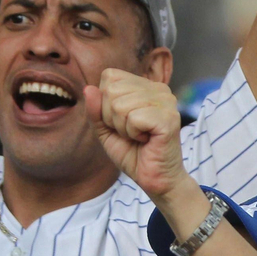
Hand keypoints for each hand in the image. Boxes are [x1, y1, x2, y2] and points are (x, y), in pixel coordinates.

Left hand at [84, 70, 185, 200]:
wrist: (154, 179)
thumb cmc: (132, 153)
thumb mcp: (106, 129)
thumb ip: (96, 109)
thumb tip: (88, 88)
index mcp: (145, 86)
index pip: (110, 76)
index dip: (105, 103)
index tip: (122, 122)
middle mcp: (158, 88)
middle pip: (112, 90)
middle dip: (112, 118)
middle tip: (130, 132)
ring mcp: (166, 101)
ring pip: (120, 105)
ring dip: (123, 128)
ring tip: (138, 137)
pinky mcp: (168, 117)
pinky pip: (133, 118)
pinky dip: (132, 134)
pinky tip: (146, 140)